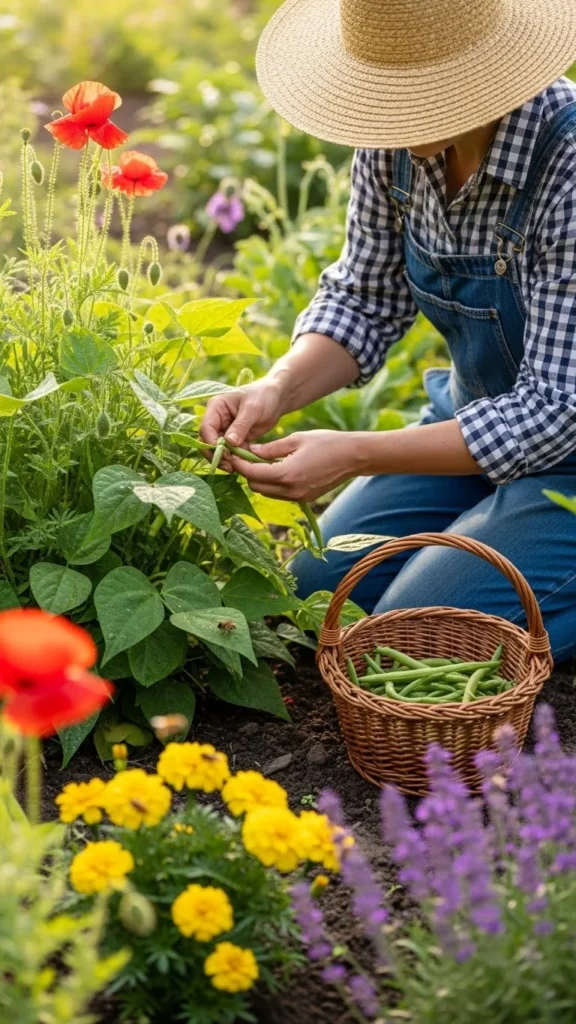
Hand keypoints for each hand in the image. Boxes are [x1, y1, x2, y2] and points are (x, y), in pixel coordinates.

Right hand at [200, 378, 286, 469]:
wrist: (277, 398)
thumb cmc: (263, 395)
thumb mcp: (252, 408)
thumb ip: (240, 425)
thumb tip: (229, 443)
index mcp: (216, 407)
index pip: (206, 428)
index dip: (211, 443)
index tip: (225, 453)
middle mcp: (217, 419)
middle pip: (208, 442)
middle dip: (217, 455)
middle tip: (229, 466)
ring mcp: (225, 430)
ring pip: (218, 450)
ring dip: (226, 460)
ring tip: (238, 467)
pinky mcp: (235, 439)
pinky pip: (231, 452)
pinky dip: (236, 459)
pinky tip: (245, 463)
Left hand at [229, 430, 362, 501]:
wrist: (353, 457)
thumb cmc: (326, 442)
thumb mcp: (296, 439)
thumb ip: (270, 449)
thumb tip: (250, 451)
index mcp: (287, 474)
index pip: (252, 474)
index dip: (239, 465)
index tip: (233, 455)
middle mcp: (291, 490)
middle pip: (256, 487)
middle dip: (248, 473)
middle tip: (246, 457)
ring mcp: (298, 497)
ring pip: (267, 493)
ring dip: (260, 479)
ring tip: (261, 462)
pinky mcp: (305, 499)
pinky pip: (280, 494)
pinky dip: (274, 484)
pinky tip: (277, 469)